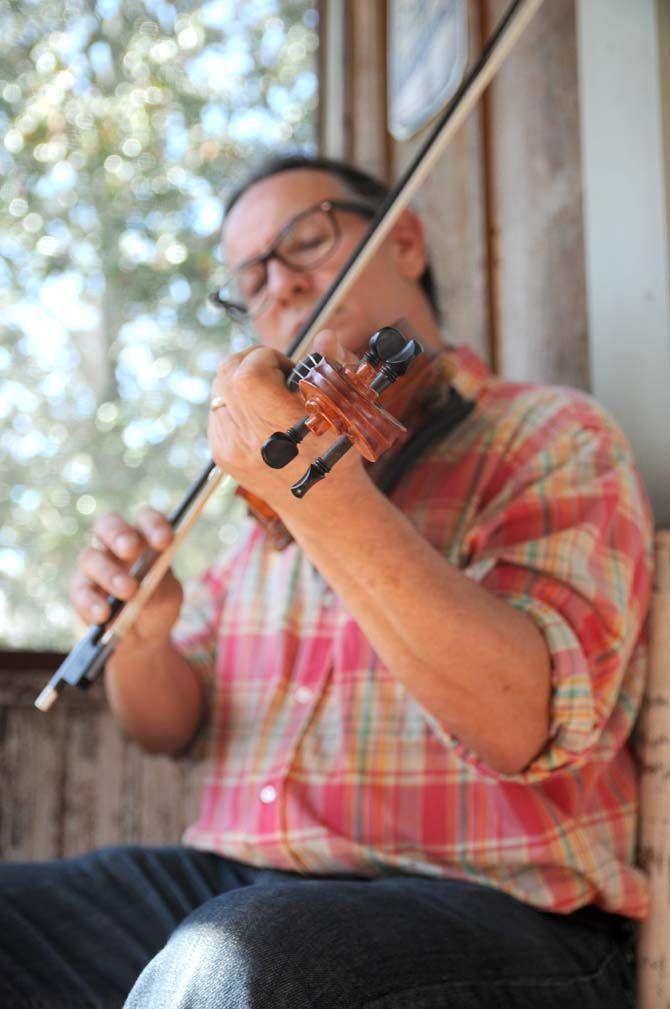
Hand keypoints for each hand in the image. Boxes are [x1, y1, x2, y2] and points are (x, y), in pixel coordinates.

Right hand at [70, 508, 182, 650]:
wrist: (144, 637)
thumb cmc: (158, 605)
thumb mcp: (168, 597)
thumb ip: (159, 588)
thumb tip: (143, 586)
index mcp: (142, 537)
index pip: (144, 518)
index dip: (154, 524)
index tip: (165, 541)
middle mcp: (114, 545)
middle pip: (107, 524)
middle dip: (119, 534)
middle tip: (131, 550)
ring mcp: (94, 566)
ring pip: (90, 557)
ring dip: (109, 573)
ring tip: (128, 591)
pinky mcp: (80, 592)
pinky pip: (80, 592)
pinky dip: (92, 603)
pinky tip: (104, 615)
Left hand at [208, 333, 366, 514]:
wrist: (320, 502)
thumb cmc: (336, 453)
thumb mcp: (344, 411)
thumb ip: (332, 369)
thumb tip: (325, 336)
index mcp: (278, 423)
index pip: (250, 368)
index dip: (268, 357)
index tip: (288, 370)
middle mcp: (247, 436)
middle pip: (227, 371)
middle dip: (251, 362)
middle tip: (277, 375)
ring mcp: (229, 447)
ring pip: (218, 389)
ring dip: (241, 382)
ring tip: (269, 397)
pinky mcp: (221, 455)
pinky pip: (217, 412)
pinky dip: (235, 405)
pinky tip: (260, 418)